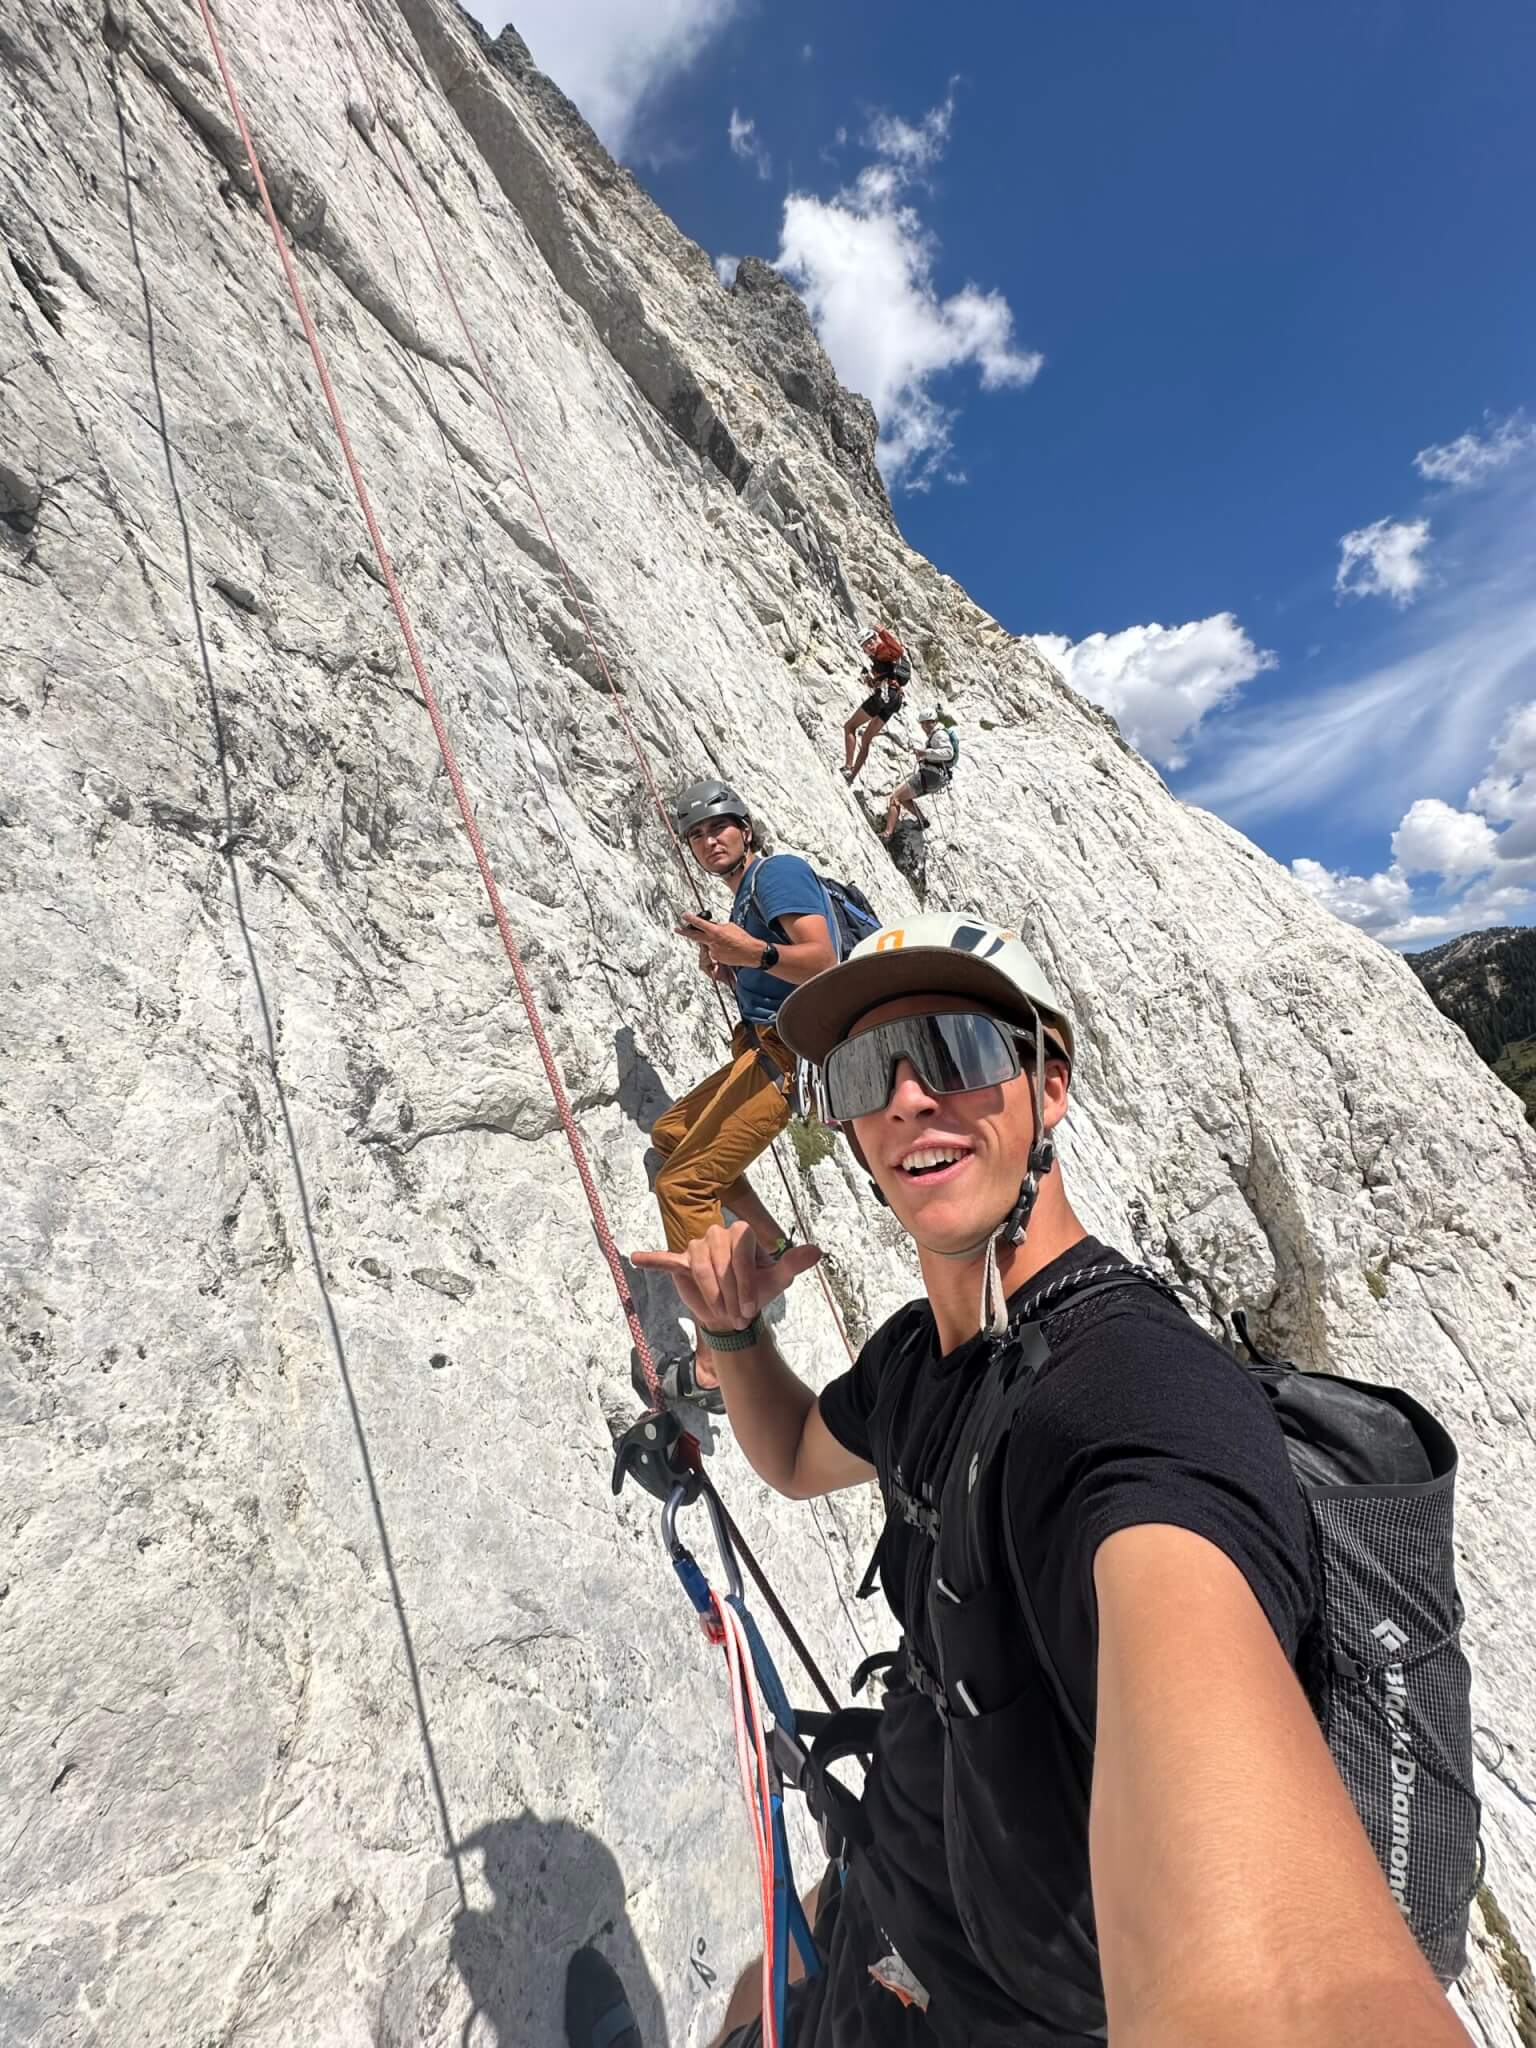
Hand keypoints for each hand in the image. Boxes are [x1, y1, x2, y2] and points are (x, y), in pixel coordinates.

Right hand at [633, 1222, 822, 1334]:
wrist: (736, 1310)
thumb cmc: (757, 1292)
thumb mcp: (778, 1280)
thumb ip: (793, 1263)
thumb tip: (817, 1250)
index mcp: (741, 1234)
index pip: (740, 1255)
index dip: (744, 1284)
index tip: (749, 1309)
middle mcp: (718, 1234)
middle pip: (719, 1262)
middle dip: (729, 1293)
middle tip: (736, 1315)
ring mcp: (698, 1247)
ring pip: (699, 1266)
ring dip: (709, 1293)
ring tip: (718, 1312)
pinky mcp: (682, 1263)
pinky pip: (666, 1259)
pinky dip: (653, 1259)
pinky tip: (635, 1257)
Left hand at [676, 913, 762, 968]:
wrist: (750, 952)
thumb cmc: (743, 938)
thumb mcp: (730, 926)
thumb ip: (718, 926)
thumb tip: (713, 927)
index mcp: (715, 931)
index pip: (699, 923)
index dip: (690, 918)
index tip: (684, 915)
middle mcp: (712, 941)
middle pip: (694, 936)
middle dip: (684, 932)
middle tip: (677, 929)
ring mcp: (713, 951)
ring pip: (708, 944)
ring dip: (714, 942)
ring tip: (727, 942)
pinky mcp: (717, 958)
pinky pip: (714, 951)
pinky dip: (719, 949)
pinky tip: (729, 948)